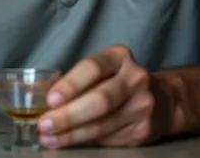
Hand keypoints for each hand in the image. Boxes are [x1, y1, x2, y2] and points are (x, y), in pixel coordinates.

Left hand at [38, 46, 174, 147]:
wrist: (162, 100)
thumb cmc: (118, 81)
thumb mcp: (102, 69)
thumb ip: (76, 79)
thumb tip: (38, 92)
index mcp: (119, 57)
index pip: (93, 68)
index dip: (70, 84)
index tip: (50, 100)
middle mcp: (135, 78)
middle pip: (99, 100)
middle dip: (68, 115)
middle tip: (45, 124)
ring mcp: (142, 105)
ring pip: (102, 124)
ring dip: (72, 134)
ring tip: (50, 137)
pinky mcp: (144, 130)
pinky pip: (109, 139)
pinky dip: (86, 142)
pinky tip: (69, 142)